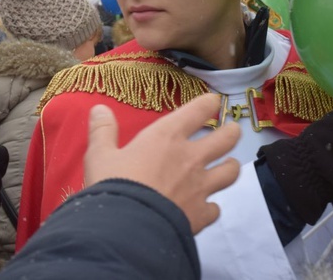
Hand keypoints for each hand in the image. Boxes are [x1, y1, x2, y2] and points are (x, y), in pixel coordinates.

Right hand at [84, 93, 240, 233]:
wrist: (126, 231)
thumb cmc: (113, 186)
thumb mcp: (100, 156)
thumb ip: (103, 131)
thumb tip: (100, 108)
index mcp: (167, 137)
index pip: (199, 110)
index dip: (209, 103)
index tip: (213, 102)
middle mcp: (191, 157)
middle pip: (227, 139)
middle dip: (232, 132)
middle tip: (231, 132)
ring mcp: (201, 186)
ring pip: (231, 172)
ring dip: (230, 167)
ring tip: (227, 167)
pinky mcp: (202, 214)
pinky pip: (216, 208)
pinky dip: (211, 207)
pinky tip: (205, 208)